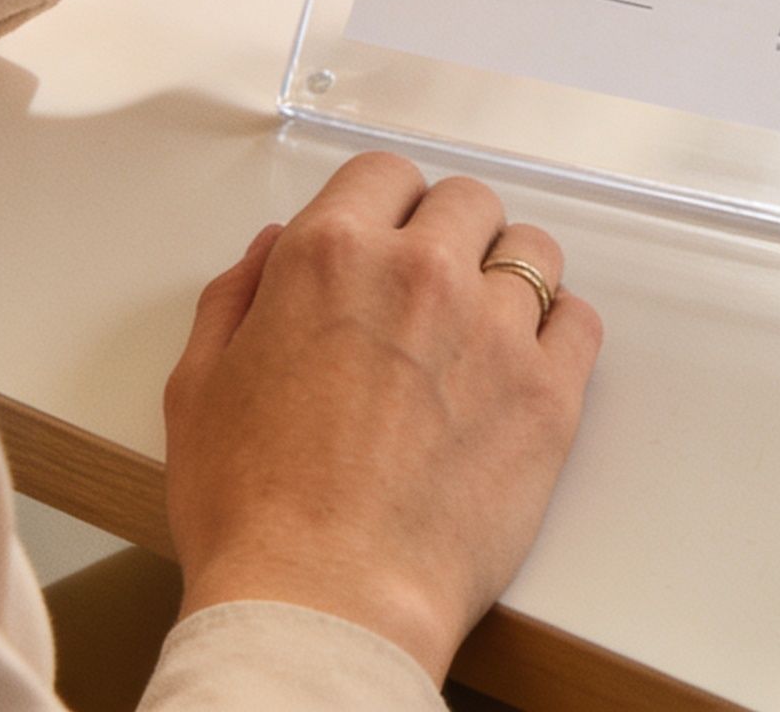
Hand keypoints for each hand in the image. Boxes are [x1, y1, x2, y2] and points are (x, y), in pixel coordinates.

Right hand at [162, 153, 602, 676]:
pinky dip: (557, 331)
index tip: (384, 240)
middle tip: (428, 292)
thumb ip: (237, 298)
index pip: (383, 175)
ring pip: (532, 252)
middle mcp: (420, 273)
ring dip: (507, 275)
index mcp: (329, 258)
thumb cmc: (253, 515)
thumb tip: (272, 250)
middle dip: (446, 235)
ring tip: (480, 329)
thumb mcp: (199, 390)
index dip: (382, 208)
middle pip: (465, 203)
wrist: (325, 602)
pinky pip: (580, 319)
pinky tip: (523, 365)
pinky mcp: (550, 391)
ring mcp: (495, 329)